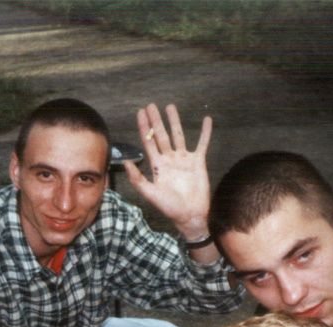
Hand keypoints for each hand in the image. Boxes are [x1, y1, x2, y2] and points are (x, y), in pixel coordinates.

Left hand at [125, 103, 211, 238]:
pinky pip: (202, 144)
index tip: (140, 113)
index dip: (144, 128)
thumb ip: (137, 178)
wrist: (190, 215)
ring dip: (174, 122)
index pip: (148, 142)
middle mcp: (169, 159)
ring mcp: (184, 159)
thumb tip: (126, 162)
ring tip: (170, 107)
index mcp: (157, 165)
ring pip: (178, 136)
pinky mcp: (198, 162)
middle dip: (156, 121)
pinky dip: (205, 132)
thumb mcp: (150, 193)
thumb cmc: (169, 207)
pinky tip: (207, 120)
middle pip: (161, 135)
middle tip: (151, 105)